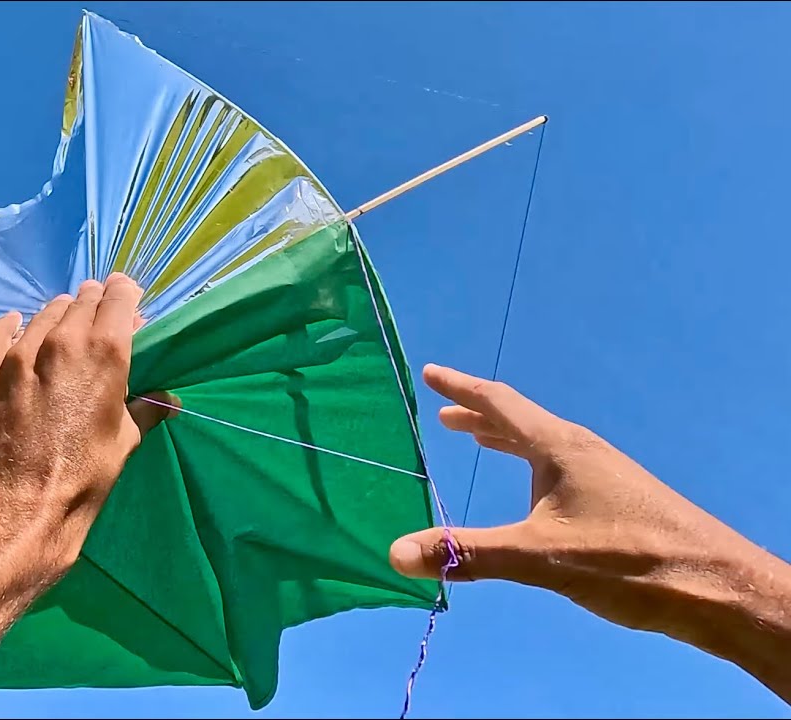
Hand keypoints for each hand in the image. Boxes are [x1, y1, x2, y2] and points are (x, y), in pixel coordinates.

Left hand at [0, 273, 173, 574]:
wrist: (25, 502)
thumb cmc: (87, 474)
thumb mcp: (126, 440)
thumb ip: (146, 409)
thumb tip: (167, 400)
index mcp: (106, 352)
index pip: (120, 296)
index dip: (126, 295)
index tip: (128, 303)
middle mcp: (64, 340)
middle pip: (83, 299)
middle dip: (96, 305)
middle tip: (100, 321)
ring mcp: (21, 351)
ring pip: (46, 311)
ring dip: (60, 316)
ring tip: (63, 332)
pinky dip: (12, 325)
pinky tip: (16, 328)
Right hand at [390, 364, 784, 646]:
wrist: (716, 585)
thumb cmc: (628, 561)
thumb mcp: (539, 558)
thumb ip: (468, 553)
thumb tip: (396, 553)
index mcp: (560, 448)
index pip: (500, 404)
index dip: (461, 388)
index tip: (430, 372)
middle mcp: (581, 450)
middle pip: (520, 420)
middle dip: (479, 414)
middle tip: (443, 411)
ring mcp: (604, 473)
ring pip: (542, 444)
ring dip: (505, 438)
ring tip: (476, 439)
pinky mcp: (618, 499)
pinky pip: (559, 466)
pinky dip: (530, 463)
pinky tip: (534, 494)